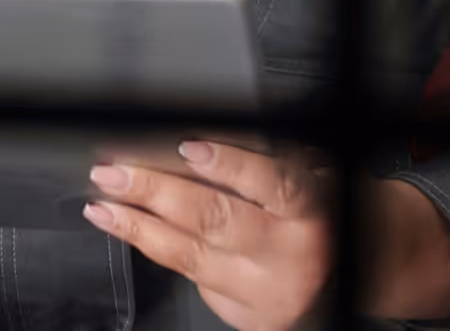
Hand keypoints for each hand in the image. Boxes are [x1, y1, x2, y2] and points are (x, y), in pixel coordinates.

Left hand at [82, 140, 334, 330]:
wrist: (347, 271)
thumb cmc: (318, 210)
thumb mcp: (307, 174)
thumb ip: (261, 158)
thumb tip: (188, 136)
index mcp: (310, 209)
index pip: (270, 184)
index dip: (229, 165)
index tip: (189, 146)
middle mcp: (288, 253)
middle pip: (215, 219)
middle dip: (155, 192)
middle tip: (113, 172)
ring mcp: (264, 290)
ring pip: (190, 255)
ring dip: (137, 225)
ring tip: (102, 204)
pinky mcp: (244, 314)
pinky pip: (190, 278)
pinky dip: (154, 248)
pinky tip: (127, 229)